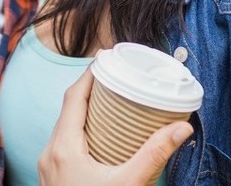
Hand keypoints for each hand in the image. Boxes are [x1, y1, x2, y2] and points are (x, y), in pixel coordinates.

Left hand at [37, 70, 192, 185]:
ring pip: (65, 127)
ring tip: (112, 102)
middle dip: (91, 90)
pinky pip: (64, 144)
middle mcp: (49, 152)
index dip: (90, 74)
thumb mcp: (129, 184)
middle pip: (68, 109)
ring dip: (85, 112)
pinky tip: (100, 137)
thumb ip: (154, 155)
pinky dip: (81, 132)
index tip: (107, 58)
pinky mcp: (52, 178)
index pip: (73, 97)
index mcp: (63, 146)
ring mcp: (48, 166)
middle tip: (116, 77)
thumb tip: (182, 128)